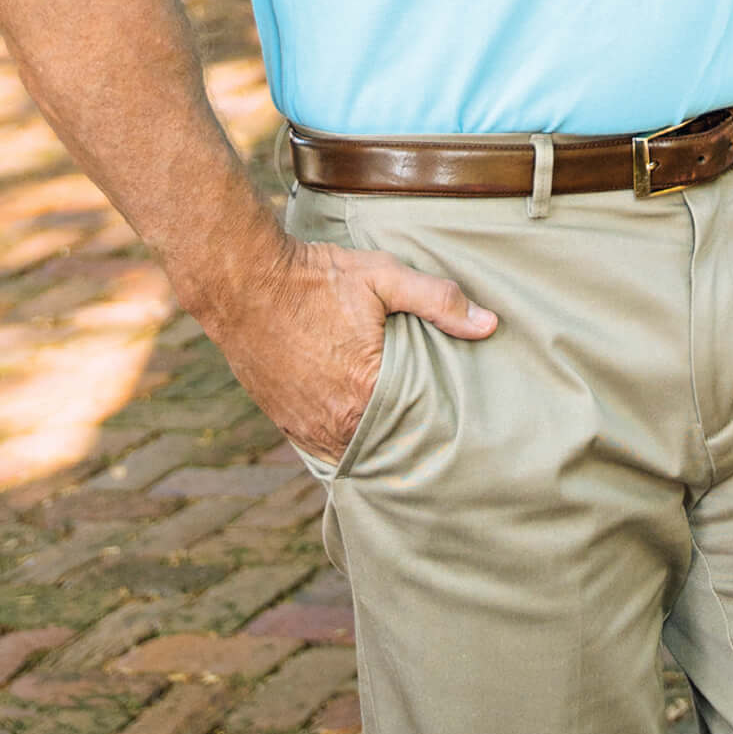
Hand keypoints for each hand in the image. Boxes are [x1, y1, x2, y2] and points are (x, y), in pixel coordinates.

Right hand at [203, 235, 496, 463]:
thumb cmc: (315, 278)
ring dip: (373, 451)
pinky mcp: (282, 421)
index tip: (459, 435)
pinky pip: (320, 449)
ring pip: (351, 455)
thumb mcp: (383, 278)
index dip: (437, 431)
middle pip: (383, 450)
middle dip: (407, 448)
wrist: (243, 282)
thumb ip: (438, 301)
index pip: (415, 430)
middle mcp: (332, 421)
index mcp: (364, 392)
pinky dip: (342, 446)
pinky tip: (362, 438)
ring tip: (403, 446)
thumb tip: (489, 324)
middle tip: (437, 448)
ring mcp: (303, 426)